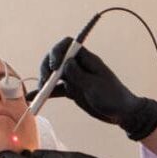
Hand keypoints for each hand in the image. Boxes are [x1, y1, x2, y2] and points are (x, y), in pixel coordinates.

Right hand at [37, 40, 156, 140]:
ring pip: (53, 74)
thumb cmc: (113, 97)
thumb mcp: (95, 86)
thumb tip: (65, 62)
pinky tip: (33, 98)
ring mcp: (75, 78)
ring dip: (44, 80)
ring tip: (41, 92)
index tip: (55, 67)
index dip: (57, 51)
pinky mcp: (72, 90)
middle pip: (56, 58)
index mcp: (87, 59)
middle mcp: (79, 66)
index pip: (67, 44)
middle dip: (46, 67)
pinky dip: (46, 93)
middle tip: (45, 81)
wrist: (122, 113)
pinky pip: (55, 89)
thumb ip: (79, 75)